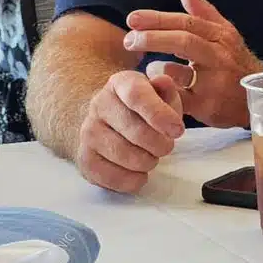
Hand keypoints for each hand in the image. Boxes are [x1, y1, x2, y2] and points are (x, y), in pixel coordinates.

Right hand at [76, 63, 186, 193]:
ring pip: (125, 156)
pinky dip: (133, 179)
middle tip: (166, 145)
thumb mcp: (159, 95)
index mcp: (119, 84)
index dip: (159, 114)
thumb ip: (167, 91)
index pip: (136, 95)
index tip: (178, 130)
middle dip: (161, 144)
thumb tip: (164, 82)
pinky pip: (113, 177)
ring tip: (151, 156)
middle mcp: (98, 105)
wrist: (106, 125)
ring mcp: (88, 132)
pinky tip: (138, 171)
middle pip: (135, 131)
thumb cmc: (141, 111)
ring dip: (148, 162)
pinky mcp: (85, 159)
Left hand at [122, 0, 259, 126]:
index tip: (132, 19)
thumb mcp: (226, 34)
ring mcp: (215, 83)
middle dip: (152, 38)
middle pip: (183, 41)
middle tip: (128, 40)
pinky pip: (178, 97)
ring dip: (157, 67)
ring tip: (145, 67)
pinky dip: (163, 90)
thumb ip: (203, 11)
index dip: (157, 19)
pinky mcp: (208, 107)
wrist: (259, 98)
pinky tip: (156, 86)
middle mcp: (220, 57)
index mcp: (221, 36)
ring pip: (179, 72)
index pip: (186, 22)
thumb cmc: (235, 62)